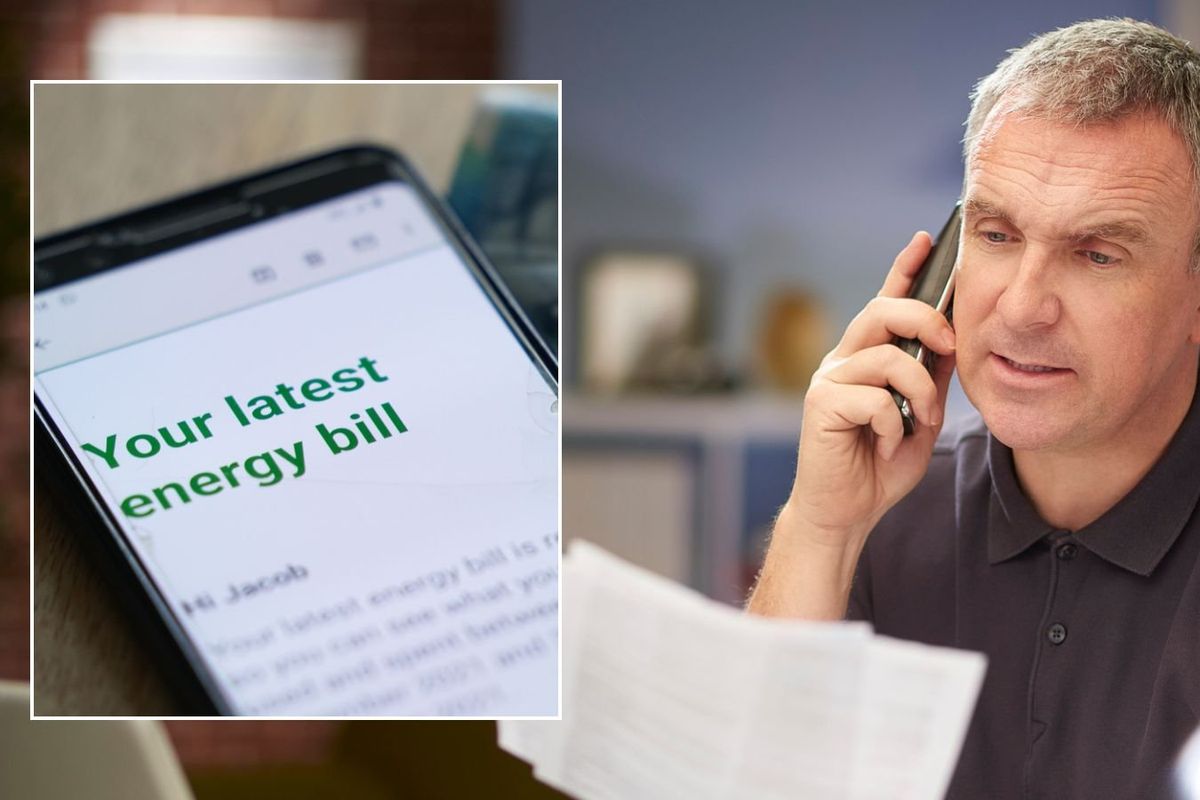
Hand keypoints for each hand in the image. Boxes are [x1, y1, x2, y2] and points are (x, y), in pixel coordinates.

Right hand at [787, 231, 956, 545]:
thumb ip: (933, 378)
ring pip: (887, 357)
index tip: (927, 239)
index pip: (885, 301)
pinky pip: (874, 398)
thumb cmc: (879, 466)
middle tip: (951, 346)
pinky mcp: (820, 405)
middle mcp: (843, 361)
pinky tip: (882, 443)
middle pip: (882, 311)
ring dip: (919, 392)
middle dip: (926, 320)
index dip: (904, 268)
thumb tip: (955, 339)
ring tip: (920, 422)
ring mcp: (827, 380)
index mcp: (866, 358)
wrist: (845, 513)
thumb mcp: (920, 417)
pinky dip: (891, 425)